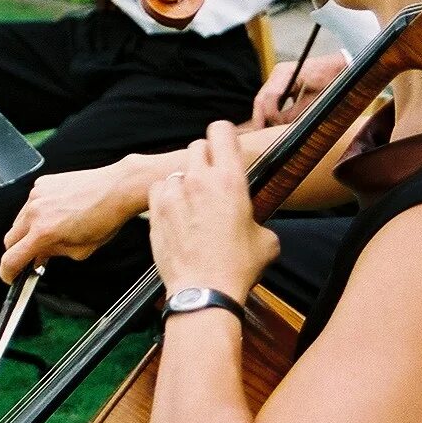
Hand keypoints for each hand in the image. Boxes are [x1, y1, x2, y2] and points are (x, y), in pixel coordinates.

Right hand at [0, 157, 164, 281]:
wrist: (116, 189)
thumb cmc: (104, 218)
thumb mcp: (80, 250)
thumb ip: (54, 255)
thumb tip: (39, 257)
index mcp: (43, 232)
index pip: (11, 258)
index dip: (7, 272)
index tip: (10, 276)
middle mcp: (35, 212)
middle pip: (9, 239)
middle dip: (17, 252)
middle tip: (33, 256)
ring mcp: (36, 195)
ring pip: (18, 220)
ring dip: (27, 231)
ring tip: (50, 232)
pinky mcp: (42, 183)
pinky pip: (30, 203)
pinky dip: (36, 212)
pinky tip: (55, 214)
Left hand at [148, 122, 277, 301]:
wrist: (204, 292)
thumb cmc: (238, 267)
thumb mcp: (266, 240)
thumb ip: (258, 219)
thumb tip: (254, 222)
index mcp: (230, 179)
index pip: (221, 130)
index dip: (224, 135)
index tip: (226, 147)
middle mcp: (198, 180)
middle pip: (197, 146)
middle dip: (206, 158)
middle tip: (213, 180)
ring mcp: (173, 194)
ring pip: (176, 170)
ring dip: (185, 180)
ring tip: (194, 203)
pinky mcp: (155, 210)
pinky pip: (159, 189)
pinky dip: (166, 196)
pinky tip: (177, 213)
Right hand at [249, 52, 348, 127]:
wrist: (344, 67)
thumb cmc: (332, 80)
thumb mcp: (315, 100)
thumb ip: (296, 113)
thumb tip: (279, 127)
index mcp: (284, 73)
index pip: (266, 96)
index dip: (266, 115)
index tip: (268, 131)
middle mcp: (278, 74)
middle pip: (261, 98)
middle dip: (260, 117)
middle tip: (259, 135)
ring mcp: (280, 78)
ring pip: (265, 99)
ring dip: (265, 115)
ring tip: (264, 132)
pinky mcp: (284, 83)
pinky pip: (273, 99)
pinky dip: (272, 111)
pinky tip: (272, 124)